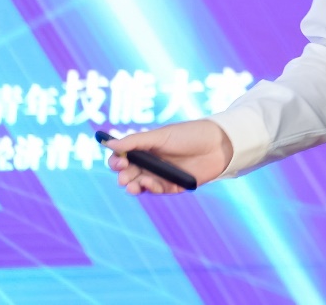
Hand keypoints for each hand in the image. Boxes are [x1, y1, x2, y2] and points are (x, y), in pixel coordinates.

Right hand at [104, 120, 233, 194]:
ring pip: (140, 184)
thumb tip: (108, 142)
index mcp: (146, 147)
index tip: (117, 162)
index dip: (117, 161)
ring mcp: (162, 175)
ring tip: (133, 185)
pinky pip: (156, 191)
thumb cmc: (189, 135)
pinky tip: (149, 184)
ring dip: (133, 186)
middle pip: (129, 173)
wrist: (218, 145)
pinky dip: (150, 189)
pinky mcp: (173, 186)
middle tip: (124, 177)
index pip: (123, 157)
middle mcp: (152, 162)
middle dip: (123, 176)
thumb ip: (135, 141)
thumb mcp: (161, 136)